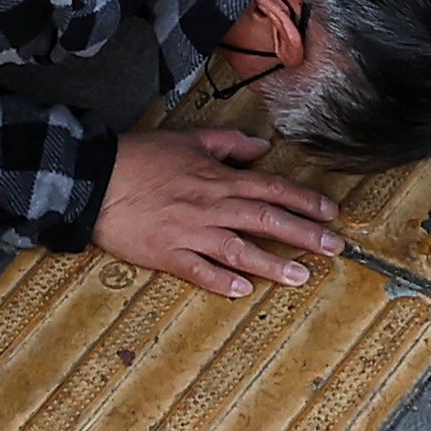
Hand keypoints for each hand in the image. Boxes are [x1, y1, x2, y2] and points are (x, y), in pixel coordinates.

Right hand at [93, 127, 342, 301]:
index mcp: (218, 179)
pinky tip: (242, 291)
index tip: (330, 213)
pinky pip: (198, 270)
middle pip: (266, 219)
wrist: (96, 178)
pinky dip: (220, 281)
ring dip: (271, 263)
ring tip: (300, 276)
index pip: (271, 188)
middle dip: (303, 234)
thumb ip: (228, 144)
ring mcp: (189, 232)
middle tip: (333, 248)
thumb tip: (261, 148)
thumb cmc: (141, 157)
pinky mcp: (167, 253)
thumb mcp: (188, 139)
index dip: (304, 201)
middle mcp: (210, 206)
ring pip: (239, 248)